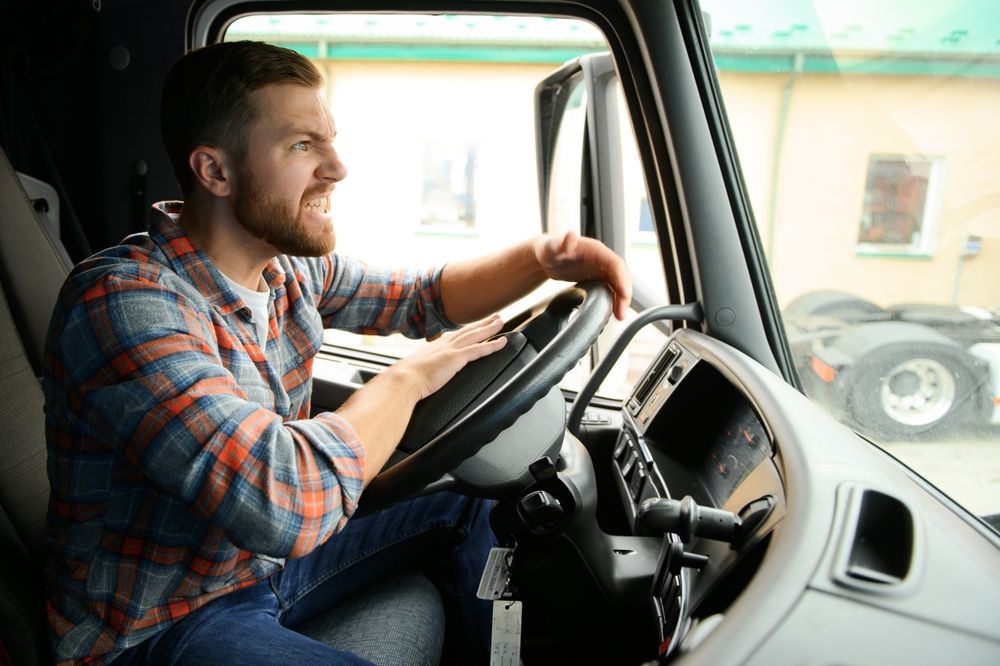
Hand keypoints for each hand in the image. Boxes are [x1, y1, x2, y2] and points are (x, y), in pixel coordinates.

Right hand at [391, 314, 507, 399]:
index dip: (467, 330)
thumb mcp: (416, 370)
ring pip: (475, 335)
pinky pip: (478, 349)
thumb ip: (423, 370)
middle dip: (482, 323)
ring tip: (500, 322)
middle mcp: (443, 344)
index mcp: (435, 347)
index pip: (455, 335)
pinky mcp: (456, 358)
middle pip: (468, 331)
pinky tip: (502, 342)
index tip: (475, 325)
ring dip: (489, 328)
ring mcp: (450, 350)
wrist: (403, 380)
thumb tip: (421, 376)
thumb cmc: (406, 379)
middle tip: (494, 317)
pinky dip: (492, 345)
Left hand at [534, 231, 631, 319]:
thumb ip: (562, 243)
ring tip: (619, 316)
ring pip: (617, 284)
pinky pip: (610, 289)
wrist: (545, 256)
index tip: (625, 294)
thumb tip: (571, 236)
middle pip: (620, 276)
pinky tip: (611, 311)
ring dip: (620, 300)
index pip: (615, 264)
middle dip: (624, 295)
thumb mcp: (552, 247)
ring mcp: (600, 268)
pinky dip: (613, 300)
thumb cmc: (548, 249)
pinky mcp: (597, 277)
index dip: (622, 279)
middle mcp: (602, 259)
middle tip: (621, 314)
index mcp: (596, 250)